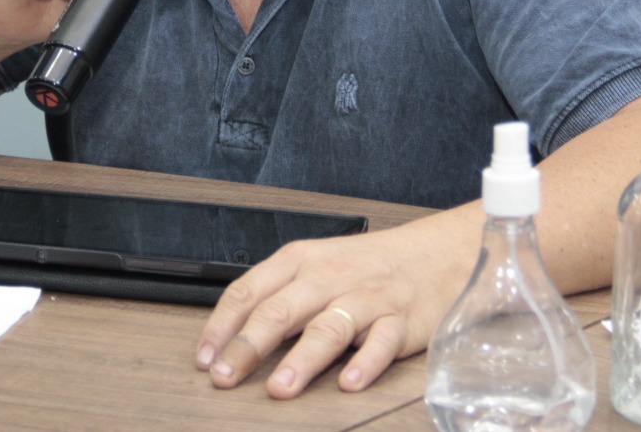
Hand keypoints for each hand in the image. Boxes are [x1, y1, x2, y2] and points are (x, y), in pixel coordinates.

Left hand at [195, 204, 479, 397]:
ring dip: (302, 359)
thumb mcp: (315, 265)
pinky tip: (349, 383)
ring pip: (329, 327)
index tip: (205, 358)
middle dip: (249, 345)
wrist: (435, 254)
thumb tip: (230, 335)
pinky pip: (381, 343)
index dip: (223, 325)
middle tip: (226, 376)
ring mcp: (366, 298)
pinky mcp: (401, 321)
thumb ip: (277, 295)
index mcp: (300, 260)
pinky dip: (365, 363)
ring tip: (281, 387)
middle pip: (282, 310)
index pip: (250, 290)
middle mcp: (329, 276)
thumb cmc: (366, 265)